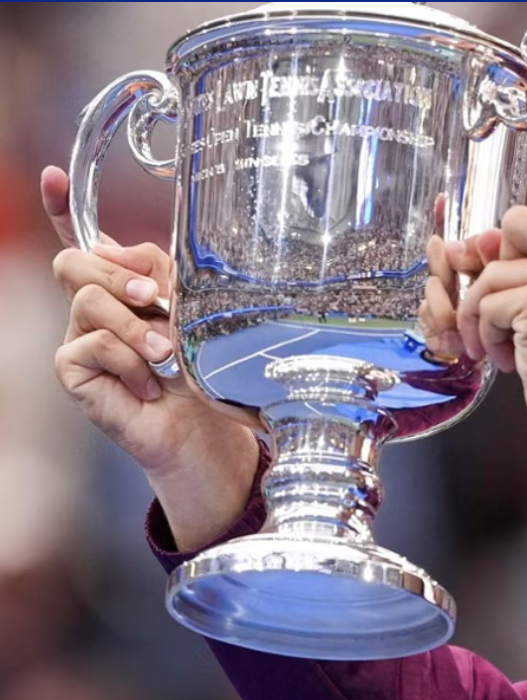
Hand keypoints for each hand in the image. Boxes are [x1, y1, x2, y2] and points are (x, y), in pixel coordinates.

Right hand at [43, 166, 258, 547]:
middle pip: (76, 262)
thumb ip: (161, 271)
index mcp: (123, 285)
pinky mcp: (73, 370)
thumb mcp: (194, 309)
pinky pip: (90, 345)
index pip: (85, 240)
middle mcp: (94, 307)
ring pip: (86, 302)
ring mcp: (79, 338)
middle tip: (157, 302)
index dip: (61, 208)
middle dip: (119, 277)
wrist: (206, 428)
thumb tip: (119, 250)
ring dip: (134, 326)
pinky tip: (147, 383)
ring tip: (165, 355)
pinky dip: (127, 361)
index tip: (51, 175)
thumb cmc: (203, 370)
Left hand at [420, 145, 526, 429]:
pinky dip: (484, 333)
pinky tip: (507, 354)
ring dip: (482, 313)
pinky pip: (486, 301)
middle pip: (516, 219)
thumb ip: (524, 262)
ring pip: (490, 269)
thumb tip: (469, 244)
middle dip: (495, 266)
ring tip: (504, 342)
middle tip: (510, 309)